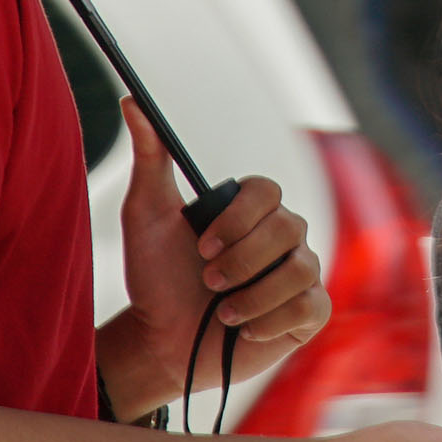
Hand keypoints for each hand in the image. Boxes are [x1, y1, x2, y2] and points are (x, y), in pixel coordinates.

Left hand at [110, 102, 331, 396]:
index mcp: (251, 209)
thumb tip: (132, 101)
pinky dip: (272, 319)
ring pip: (301, 269)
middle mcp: (282, 236)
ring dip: (254, 294)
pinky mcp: (307, 314)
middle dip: (243, 260)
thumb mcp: (145, 214)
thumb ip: (148, 156)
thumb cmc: (155, 276)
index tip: (202, 245)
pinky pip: (310, 306)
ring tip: (223, 311)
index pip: (266, 191)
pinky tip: (244, 328)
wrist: (162, 340)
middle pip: (288, 228)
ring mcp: (299, 273)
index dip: (238, 220)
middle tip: (209, 280)